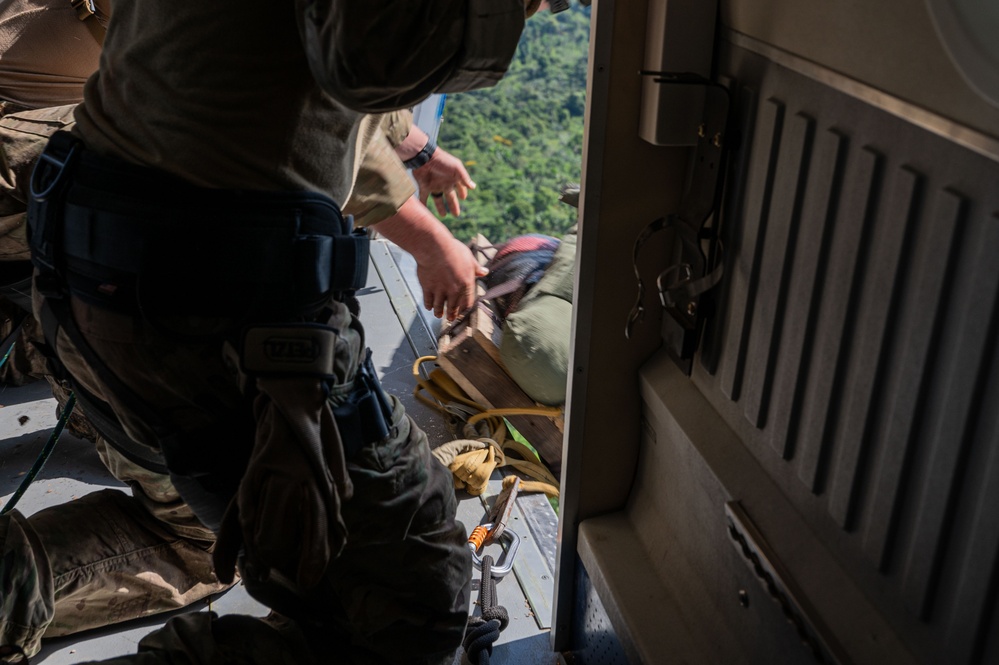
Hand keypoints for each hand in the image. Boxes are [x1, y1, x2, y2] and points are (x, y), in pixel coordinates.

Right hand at [373, 198, 487, 320]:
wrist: (434, 247)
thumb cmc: (453, 250)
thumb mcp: (469, 257)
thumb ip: (476, 268)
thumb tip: (485, 272)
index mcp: (466, 284)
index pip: (467, 303)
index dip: (465, 310)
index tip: (463, 313)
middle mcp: (453, 290)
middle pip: (453, 307)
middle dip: (452, 315)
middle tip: (451, 318)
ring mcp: (439, 290)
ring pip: (440, 307)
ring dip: (439, 312)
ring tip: (439, 315)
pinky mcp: (427, 287)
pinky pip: (428, 301)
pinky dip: (429, 305)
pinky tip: (429, 307)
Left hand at [413, 146, 475, 216]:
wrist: (424, 157)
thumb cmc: (442, 161)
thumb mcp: (456, 168)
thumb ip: (465, 178)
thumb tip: (473, 187)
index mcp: (453, 179)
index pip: (460, 188)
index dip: (463, 193)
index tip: (464, 198)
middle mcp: (444, 183)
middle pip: (450, 197)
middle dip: (454, 205)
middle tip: (456, 215)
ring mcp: (434, 185)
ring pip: (438, 199)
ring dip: (440, 207)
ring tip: (443, 215)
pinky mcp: (424, 186)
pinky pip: (423, 197)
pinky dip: (423, 204)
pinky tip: (424, 212)